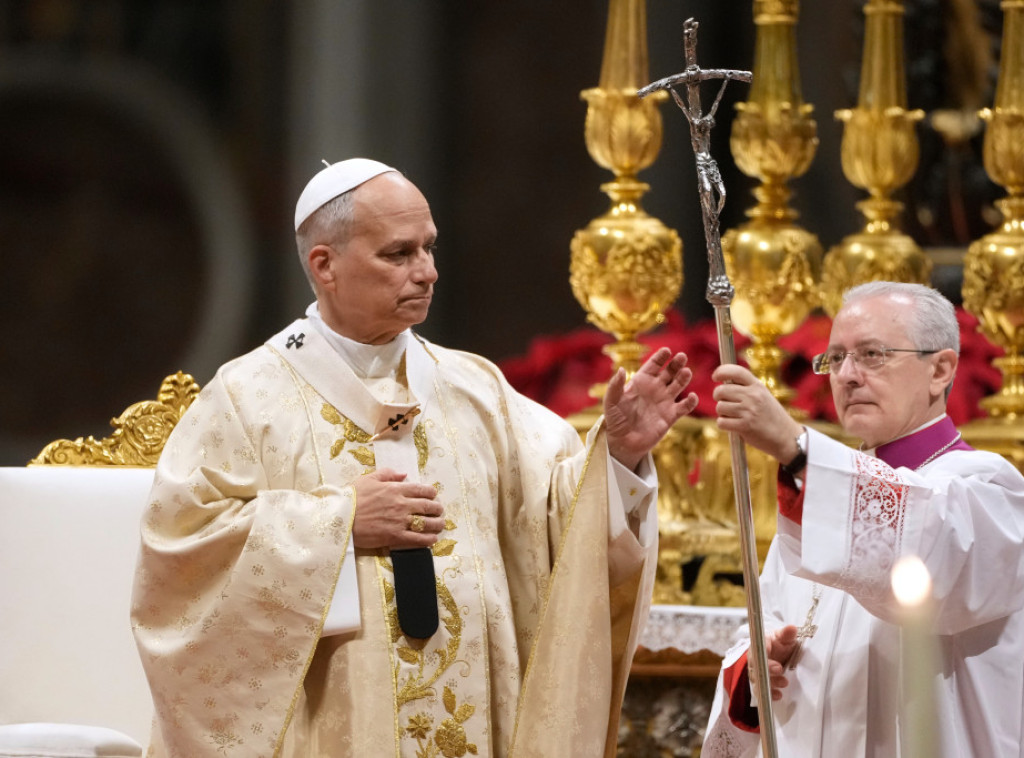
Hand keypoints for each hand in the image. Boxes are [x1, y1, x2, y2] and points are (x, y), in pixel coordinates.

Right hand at [350, 468, 443, 549]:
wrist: (341, 518)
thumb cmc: (352, 498)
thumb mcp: (368, 479)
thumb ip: (387, 474)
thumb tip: (403, 474)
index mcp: (395, 489)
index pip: (421, 489)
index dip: (431, 493)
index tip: (433, 495)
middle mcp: (401, 505)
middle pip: (428, 506)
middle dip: (437, 508)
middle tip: (439, 510)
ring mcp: (400, 521)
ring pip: (426, 523)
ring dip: (437, 524)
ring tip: (440, 524)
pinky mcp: (395, 537)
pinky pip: (417, 539)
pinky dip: (428, 539)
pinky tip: (433, 539)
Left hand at [604, 348, 698, 470]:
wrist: (622, 442)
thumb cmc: (615, 420)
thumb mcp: (611, 402)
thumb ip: (615, 386)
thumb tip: (620, 369)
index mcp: (641, 382)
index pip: (653, 365)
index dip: (660, 357)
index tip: (667, 350)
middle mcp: (655, 389)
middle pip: (669, 372)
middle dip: (676, 364)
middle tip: (682, 357)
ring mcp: (664, 401)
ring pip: (678, 385)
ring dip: (683, 378)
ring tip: (686, 372)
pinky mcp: (670, 416)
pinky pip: (684, 406)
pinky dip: (690, 401)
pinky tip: (691, 397)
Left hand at [712, 364, 803, 462]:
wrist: (786, 437)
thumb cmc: (770, 416)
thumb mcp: (763, 395)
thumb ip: (746, 388)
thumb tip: (722, 382)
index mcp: (757, 386)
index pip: (736, 371)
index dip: (721, 371)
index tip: (715, 377)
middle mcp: (753, 396)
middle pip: (721, 391)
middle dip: (718, 398)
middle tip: (725, 403)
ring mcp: (749, 411)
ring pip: (719, 407)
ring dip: (722, 413)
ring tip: (735, 417)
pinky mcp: (744, 426)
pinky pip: (721, 422)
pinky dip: (724, 425)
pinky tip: (734, 426)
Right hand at [751, 625, 799, 701]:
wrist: (777, 654)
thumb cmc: (779, 644)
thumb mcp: (783, 638)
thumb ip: (786, 634)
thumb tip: (792, 628)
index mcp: (760, 645)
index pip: (758, 649)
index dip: (765, 656)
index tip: (775, 662)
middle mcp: (755, 659)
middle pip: (756, 666)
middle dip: (767, 670)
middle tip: (779, 670)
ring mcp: (756, 672)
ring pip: (758, 679)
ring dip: (770, 683)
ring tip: (784, 683)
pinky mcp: (760, 683)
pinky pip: (760, 691)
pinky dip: (768, 694)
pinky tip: (778, 696)